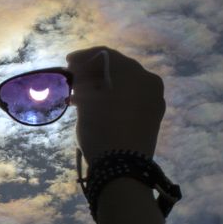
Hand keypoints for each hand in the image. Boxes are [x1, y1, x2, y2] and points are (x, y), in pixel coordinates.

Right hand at [66, 46, 165, 162]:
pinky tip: (98, 107)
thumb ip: (83, 81)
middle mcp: (149, 81)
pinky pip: (132, 98)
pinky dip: (115, 98)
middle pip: (117, 69)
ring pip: (125, 84)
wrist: (122, 168)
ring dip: (103, 86)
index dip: (84, 57)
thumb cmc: (101, 129)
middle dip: (94, 73)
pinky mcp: (153, 115)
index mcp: (134, 73)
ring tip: (80, 98)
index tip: (67, 63)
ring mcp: (154, 99)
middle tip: (74, 81)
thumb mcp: (86, 101)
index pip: (106, 55)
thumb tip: (80, 74)